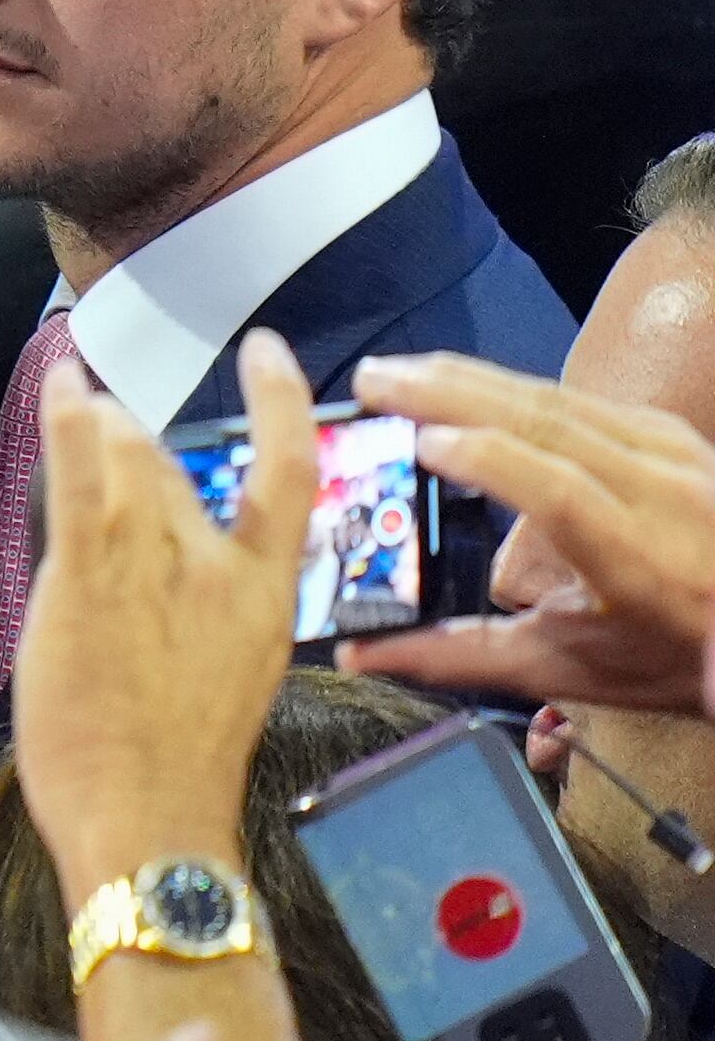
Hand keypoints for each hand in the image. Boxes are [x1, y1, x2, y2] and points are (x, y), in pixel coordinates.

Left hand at [7, 330, 312, 898]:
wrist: (151, 816)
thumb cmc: (176, 766)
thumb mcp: (225, 674)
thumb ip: (204, 610)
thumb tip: (162, 570)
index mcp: (265, 594)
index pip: (290, 477)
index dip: (282, 404)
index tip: (269, 353)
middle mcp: (218, 568)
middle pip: (170, 466)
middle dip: (127, 442)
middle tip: (98, 430)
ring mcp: (156, 565)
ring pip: (122, 460)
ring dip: (91, 428)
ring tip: (72, 405)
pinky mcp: (93, 575)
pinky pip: (79, 476)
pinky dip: (67, 417)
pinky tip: (58, 381)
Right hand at [339, 350, 714, 715]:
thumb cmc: (675, 655)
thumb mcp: (569, 667)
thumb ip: (460, 655)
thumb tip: (366, 652)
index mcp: (640, 559)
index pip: (560, 492)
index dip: (488, 461)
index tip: (421, 444)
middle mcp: (664, 495)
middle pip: (551, 423)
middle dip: (453, 394)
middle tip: (376, 382)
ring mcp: (674, 455)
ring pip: (562, 398)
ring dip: (474, 379)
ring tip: (403, 372)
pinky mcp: (672, 434)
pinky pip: (585, 397)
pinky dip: (517, 385)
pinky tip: (471, 380)